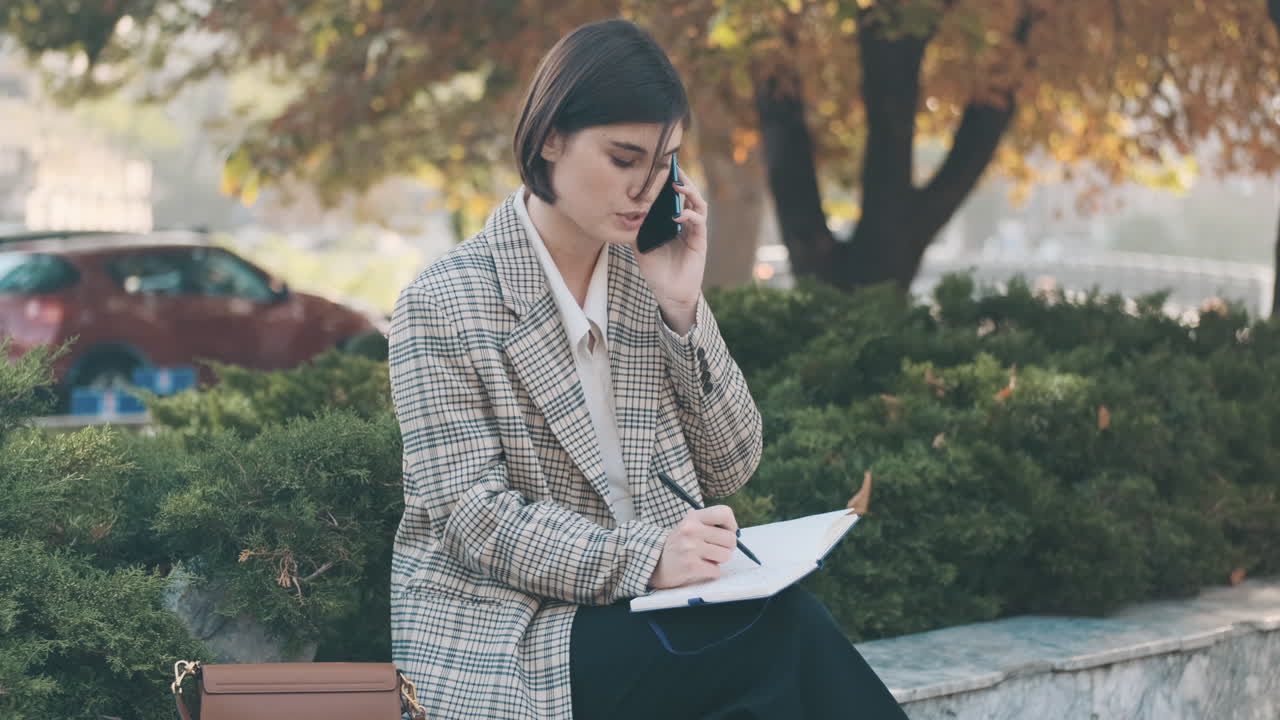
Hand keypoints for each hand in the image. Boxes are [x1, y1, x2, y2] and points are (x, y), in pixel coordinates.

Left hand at [633, 177, 708, 334]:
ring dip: (690, 192)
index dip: (669, 182)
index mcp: (672, 221)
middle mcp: (685, 222)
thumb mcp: (639, 246)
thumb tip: (623, 211)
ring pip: (698, 204)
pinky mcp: (700, 241)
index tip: (660, 168)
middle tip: (672, 167)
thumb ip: (636, 229)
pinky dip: (690, 215)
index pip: (673, 196)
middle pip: (688, 194)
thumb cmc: (655, 270)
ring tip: (677, 185)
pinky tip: (679, 214)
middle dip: (682, 179)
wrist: (668, 292)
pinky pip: (699, 222)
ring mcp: (694, 230)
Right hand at [649, 505, 738, 589]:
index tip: (727, 533)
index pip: (725, 512)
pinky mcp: (690, 566)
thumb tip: (736, 535)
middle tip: (715, 550)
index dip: (732, 525)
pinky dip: (711, 572)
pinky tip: (700, 568)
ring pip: (726, 556)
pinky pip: (716, 570)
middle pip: (730, 539)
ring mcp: (690, 547)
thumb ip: (711, 525)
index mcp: (693, 516)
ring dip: (719, 561)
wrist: (656, 563)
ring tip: (705, 558)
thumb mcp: (691, 526)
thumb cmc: (682, 544)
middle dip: (727, 548)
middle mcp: (691, 529)